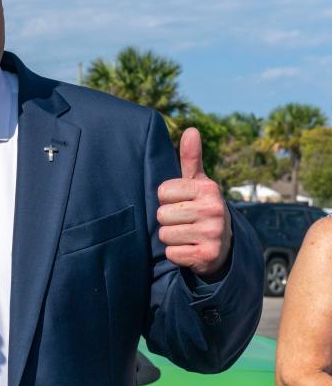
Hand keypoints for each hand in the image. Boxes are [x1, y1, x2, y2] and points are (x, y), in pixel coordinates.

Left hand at [157, 127, 231, 276]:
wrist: (223, 245)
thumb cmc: (201, 207)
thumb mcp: (197, 183)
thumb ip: (190, 158)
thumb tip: (191, 129)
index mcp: (208, 188)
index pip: (163, 191)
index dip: (166, 199)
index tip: (180, 202)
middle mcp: (214, 209)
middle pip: (162, 214)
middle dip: (167, 220)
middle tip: (184, 221)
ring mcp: (213, 233)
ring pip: (165, 235)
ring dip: (171, 238)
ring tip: (186, 235)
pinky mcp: (208, 256)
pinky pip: (172, 253)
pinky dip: (176, 254)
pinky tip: (190, 249)